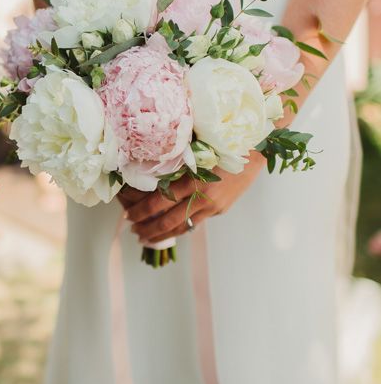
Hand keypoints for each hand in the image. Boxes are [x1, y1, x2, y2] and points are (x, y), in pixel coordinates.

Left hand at [123, 153, 265, 243]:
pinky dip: (180, 229)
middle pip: (168, 220)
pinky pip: (195, 223)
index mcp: (193, 180)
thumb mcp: (196, 153)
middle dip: (148, 229)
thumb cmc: (221, 144)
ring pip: (182, 227)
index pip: (159, 201)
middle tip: (133, 231)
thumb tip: (148, 174)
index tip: (128, 215)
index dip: (141, 211)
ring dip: (162, 234)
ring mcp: (212, 207)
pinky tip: (169, 231)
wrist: (255, 150)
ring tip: (146, 238)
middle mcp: (202, 197)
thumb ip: (175, 165)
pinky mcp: (220, 210)